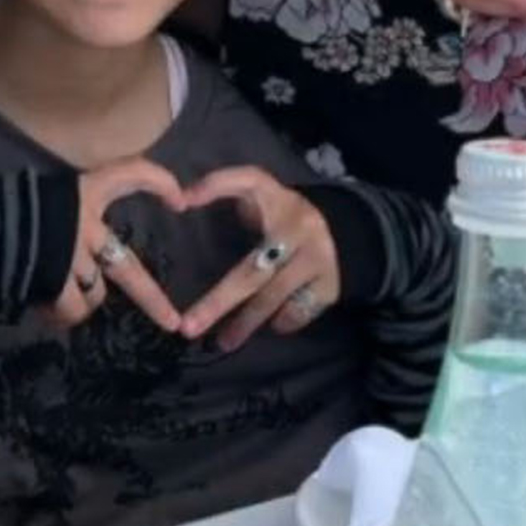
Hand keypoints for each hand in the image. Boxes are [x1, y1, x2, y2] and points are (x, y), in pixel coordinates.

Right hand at [46, 159, 185, 333]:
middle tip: (171, 322)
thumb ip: (70, 216)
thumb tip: (87, 251)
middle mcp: (86, 224)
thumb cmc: (6, 206)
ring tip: (56, 294)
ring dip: (80, 299)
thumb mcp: (45, 199)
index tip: (180, 201)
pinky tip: (42, 306)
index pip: (131, 173)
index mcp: (84, 190)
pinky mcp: (58, 283)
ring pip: (94, 295)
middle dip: (152, 300)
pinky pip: (72, 310)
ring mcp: (74, 257)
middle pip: (130, 271)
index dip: (159, 183)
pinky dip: (60, 313)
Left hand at [177, 166, 341, 351]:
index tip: (183, 204)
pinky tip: (271, 324)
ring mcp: (316, 261)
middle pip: (252, 272)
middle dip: (219, 302)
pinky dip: (282, 321)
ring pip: (273, 298)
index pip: (246, 182)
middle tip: (189, 328)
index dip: (215, 188)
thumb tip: (184, 200)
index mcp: (277, 199)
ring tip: (223, 342)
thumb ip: (223, 188)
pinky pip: (297, 312)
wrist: (343, 231)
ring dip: (246, 323)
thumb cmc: (283, 213)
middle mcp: (298, 230)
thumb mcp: (258, 191)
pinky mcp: (329, 287)